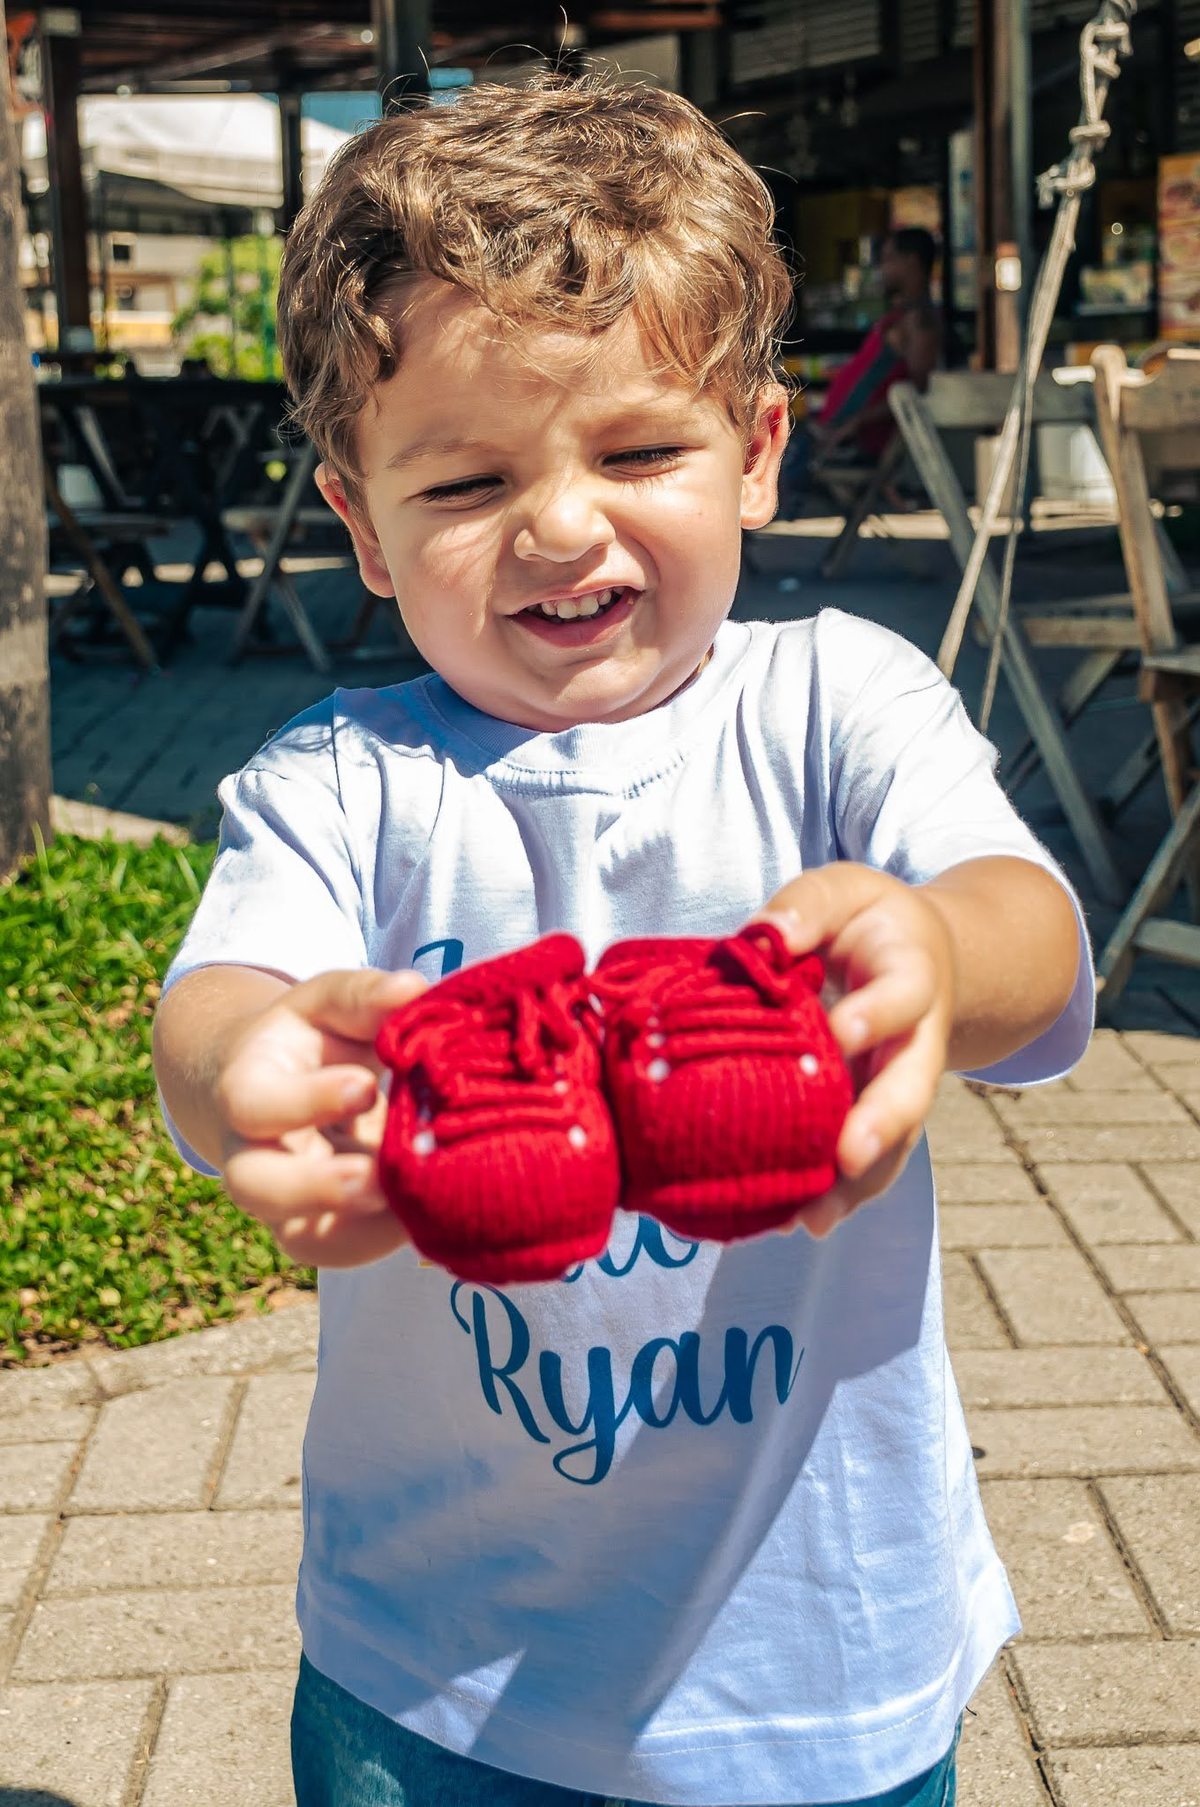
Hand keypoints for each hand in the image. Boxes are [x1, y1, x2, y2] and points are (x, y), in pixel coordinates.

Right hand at [215, 967, 426, 1267]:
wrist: (281, 1085)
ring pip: (303, 1239)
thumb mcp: (327, 1003)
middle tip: (377, 1182)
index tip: (364, 1087)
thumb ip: (365, 996)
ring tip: (421, 1209)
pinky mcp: (320, 1231)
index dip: (306, 1101)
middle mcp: (253, 1155)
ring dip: (363, 1230)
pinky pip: (346, 1252)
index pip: (256, 1105)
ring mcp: (284, 1204)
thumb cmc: (310, 1037)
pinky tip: (434, 1215)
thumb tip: (414, 989)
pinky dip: (388, 1241)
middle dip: (316, 1189)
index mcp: (247, 1089)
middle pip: (258, 1187)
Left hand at [752, 864, 956, 1236]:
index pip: (900, 995)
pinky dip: (841, 1194)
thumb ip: (808, 906)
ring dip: (859, 1181)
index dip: (874, 1014)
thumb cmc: (869, 921)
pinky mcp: (876, 1115)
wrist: (923, 956)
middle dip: (882, 1123)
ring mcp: (900, 1085)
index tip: (842, 1031)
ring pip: (895, 1140)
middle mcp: (916, 1039)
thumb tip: (763, 938)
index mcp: (912, 974)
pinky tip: (800, 1221)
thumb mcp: (846, 889)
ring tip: (815, 1217)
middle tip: (849, 1156)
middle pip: (911, 1086)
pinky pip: (869, 1161)